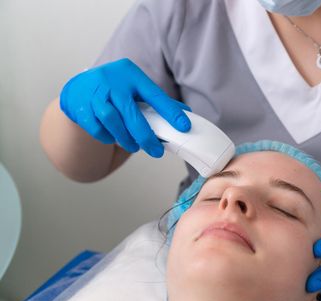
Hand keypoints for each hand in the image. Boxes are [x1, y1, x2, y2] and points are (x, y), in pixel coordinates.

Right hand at [59, 58, 190, 157]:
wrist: (79, 86)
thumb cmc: (116, 88)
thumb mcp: (136, 87)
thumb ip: (158, 100)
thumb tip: (186, 113)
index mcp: (131, 74)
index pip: (155, 94)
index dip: (170, 112)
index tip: (184, 127)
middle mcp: (112, 81)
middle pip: (131, 113)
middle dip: (146, 136)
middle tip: (157, 151)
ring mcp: (94, 93)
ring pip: (112, 121)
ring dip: (125, 138)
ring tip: (134, 147)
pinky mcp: (80, 106)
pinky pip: (96, 128)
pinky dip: (107, 137)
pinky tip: (114, 139)